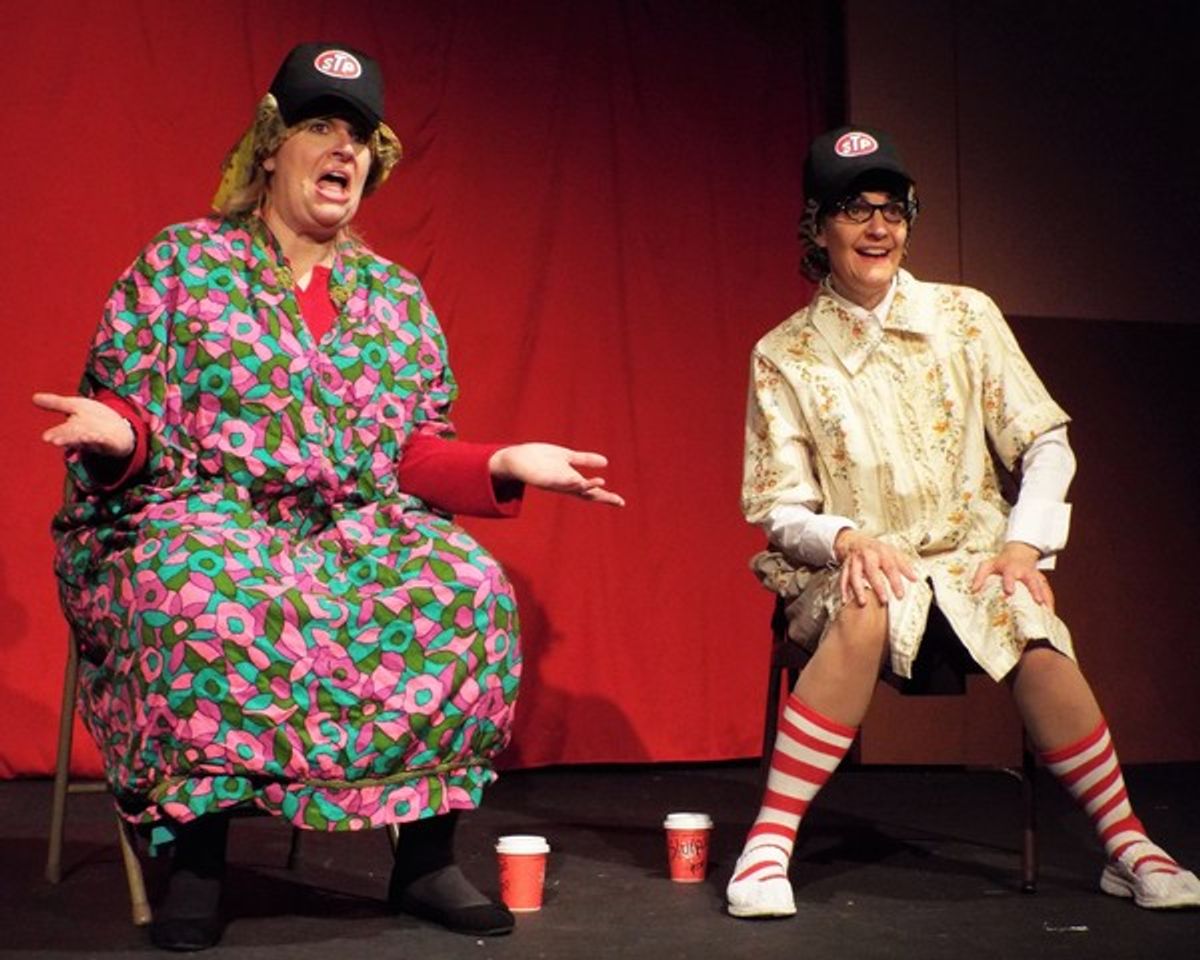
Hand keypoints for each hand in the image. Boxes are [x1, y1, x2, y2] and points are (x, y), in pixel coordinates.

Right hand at [33, 392, 134, 457]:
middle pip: (74, 436)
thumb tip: (33, 397)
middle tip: (55, 441)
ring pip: (89, 439)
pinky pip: (108, 441)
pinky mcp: (112, 442)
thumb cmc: (93, 419)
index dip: (56, 434)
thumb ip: (56, 404)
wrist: (120, 433)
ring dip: (84, 439)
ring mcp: (99, 439)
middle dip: (66, 438)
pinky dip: (104, 439)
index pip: (62, 431)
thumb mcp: (75, 406)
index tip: (47, 438)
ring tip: (80, 438)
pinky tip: (101, 437)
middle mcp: (84, 436)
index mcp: (73, 429)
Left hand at [488, 443, 624, 506]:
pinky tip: (579, 480)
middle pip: (587, 494)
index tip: (622, 502)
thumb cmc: (541, 458)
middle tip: (619, 502)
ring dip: (588, 486)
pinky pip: (558, 482)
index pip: (592, 491)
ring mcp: (555, 483)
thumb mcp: (567, 456)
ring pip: (574, 488)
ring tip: (602, 483)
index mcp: (572, 480)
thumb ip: (585, 460)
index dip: (607, 497)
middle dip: (603, 498)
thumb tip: (606, 462)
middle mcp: (565, 485)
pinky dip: (569, 482)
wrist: (517, 458)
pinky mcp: (544, 479)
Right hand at [833, 529, 917, 605]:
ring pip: (854, 575)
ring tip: (863, 602)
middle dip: (877, 586)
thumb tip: (914, 578)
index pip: (890, 567)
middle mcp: (866, 555)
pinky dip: (843, 589)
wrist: (856, 540)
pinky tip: (846, 600)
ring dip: (858, 589)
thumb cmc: (876, 549)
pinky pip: (843, 578)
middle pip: (871, 570)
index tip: (900, 595)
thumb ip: (904, 566)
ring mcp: (855, 561)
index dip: (895, 582)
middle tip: (884, 600)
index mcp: (881, 552)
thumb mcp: (893, 553)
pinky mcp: (845, 567)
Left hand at [970, 541, 1053, 610]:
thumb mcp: (988, 565)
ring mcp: (1035, 576)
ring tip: (1048, 612)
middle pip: (1031, 581)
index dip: (1010, 582)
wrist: (1019, 552)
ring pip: (1043, 586)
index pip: (1010, 575)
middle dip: (1035, 591)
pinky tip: (1051, 613)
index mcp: (1011, 568)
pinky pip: (1048, 590)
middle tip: (1038, 601)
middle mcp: (1025, 572)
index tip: (1010, 591)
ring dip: (1046, 598)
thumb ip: (980, 576)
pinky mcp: (1041, 580)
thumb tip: (973, 590)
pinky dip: (1050, 601)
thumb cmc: (1001, 561)